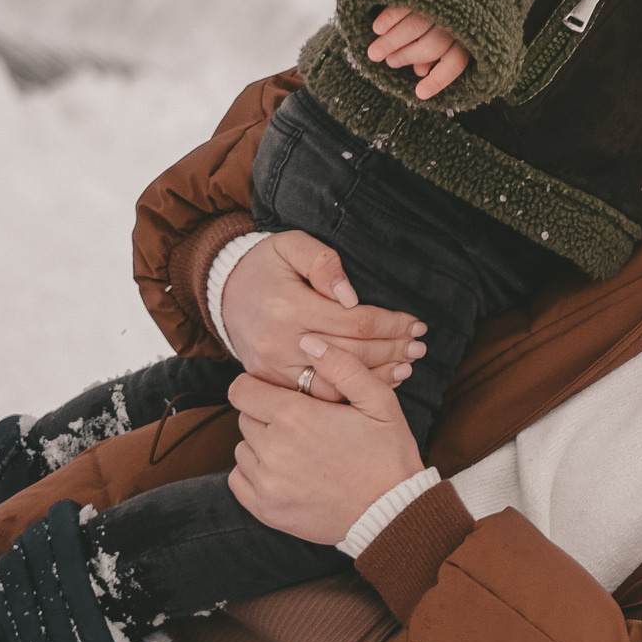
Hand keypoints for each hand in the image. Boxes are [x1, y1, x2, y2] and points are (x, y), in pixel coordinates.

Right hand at [220, 230, 425, 393]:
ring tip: (407, 367)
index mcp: (289, 307)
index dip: (392, 324)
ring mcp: (272, 367)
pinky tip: (374, 383)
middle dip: (393, 350)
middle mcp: (279, 342)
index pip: (356, 323)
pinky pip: (315, 395)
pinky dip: (348, 392)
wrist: (221, 290)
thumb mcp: (292, 245)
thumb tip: (350, 295)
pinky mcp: (269, 381)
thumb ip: (323, 263)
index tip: (416, 323)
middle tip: (420, 346)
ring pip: (335, 382)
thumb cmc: (265, 265)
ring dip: (377, 377)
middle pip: (352, 354)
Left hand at [228, 342, 426, 544]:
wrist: (391, 513)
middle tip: (303, 424)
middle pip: (245, 418)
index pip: (242, 390)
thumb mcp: (379, 402)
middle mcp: (273, 448)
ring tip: (299, 450)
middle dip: (267, 415)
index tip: (276, 393)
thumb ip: (343, 367)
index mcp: (295, 416)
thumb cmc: (388, 453)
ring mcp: (266, 481)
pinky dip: (255, 473)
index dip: (256, 386)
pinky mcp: (265, 508)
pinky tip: (286, 473)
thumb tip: (309, 341)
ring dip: (262, 444)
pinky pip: (239, 480)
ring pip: (243, 448)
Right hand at [368, 5, 469, 100]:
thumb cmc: (458, 7)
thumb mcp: (456, 32)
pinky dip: (389, 18)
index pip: (456, 63)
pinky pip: (406, 4)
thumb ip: (440, 52)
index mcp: (471, 37)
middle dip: (405, 57)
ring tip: (374, 52)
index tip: (420, 93)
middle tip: (385, 62)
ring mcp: (445, 0)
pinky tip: (377, 28)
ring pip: (416, 26)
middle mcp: (460, 20)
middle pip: (432, 46)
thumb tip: (420, 71)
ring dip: (392, 42)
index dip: (439, 80)